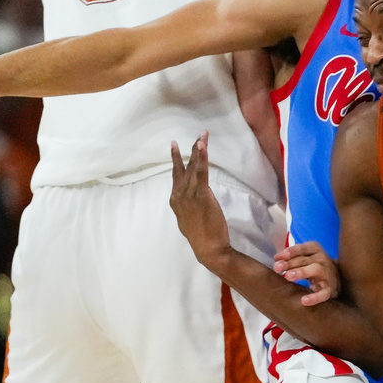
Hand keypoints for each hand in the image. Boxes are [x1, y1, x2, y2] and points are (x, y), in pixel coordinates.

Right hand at [169, 132, 231, 267]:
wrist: (207, 248)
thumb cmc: (200, 235)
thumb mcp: (187, 219)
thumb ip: (186, 205)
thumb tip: (190, 197)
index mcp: (175, 200)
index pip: (177, 175)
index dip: (178, 160)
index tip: (177, 146)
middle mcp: (179, 195)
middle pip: (184, 168)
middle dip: (190, 150)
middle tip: (196, 134)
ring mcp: (189, 195)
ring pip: (193, 167)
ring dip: (198, 149)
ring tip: (202, 135)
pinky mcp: (202, 195)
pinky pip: (201, 173)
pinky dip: (201, 159)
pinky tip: (202, 147)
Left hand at [274, 241, 340, 305]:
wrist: (337, 279)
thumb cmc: (314, 266)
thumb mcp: (304, 258)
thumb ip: (291, 257)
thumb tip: (276, 258)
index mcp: (315, 250)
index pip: (302, 248)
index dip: (291, 251)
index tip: (279, 257)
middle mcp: (322, 259)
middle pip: (305, 259)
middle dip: (290, 263)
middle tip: (277, 268)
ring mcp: (327, 274)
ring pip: (315, 270)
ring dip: (301, 272)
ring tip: (288, 276)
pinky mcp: (330, 289)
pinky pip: (323, 293)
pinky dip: (315, 297)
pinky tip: (304, 301)